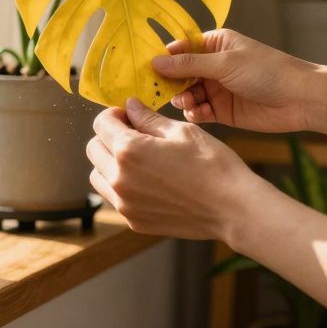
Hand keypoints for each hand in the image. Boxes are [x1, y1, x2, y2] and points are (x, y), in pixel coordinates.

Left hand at [87, 98, 262, 242]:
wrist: (232, 208)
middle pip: (93, 149)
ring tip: (138, 159)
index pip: (101, 124)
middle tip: (134, 134)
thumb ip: (148, 118)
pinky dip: (121, 185)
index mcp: (129, 151)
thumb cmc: (212, 165)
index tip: (129, 116)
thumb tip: (129, 106)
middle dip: (108, 137)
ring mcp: (125, 204)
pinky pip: (114, 198)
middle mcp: (120, 179)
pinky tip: (147, 180)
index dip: (115, 114)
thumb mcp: (181, 131)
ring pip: (98, 175)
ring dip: (109, 162)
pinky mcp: (134, 221)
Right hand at [153, 29, 315, 132]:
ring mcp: (217, 89)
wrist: (300, 99)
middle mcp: (213, 65)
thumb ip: (190, 64)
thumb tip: (156, 61)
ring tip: (188, 103)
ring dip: (183, 100)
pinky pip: (199, 112)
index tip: (145, 71)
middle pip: (179, 74)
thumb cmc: (268, 71)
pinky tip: (199, 114)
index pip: (180, 49)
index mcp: (214, 44)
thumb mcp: (225, 63)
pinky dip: (195, 114)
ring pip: (187, 94)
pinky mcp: (222, 111)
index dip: (163, 59)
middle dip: (170, 83)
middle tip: (161, 92)